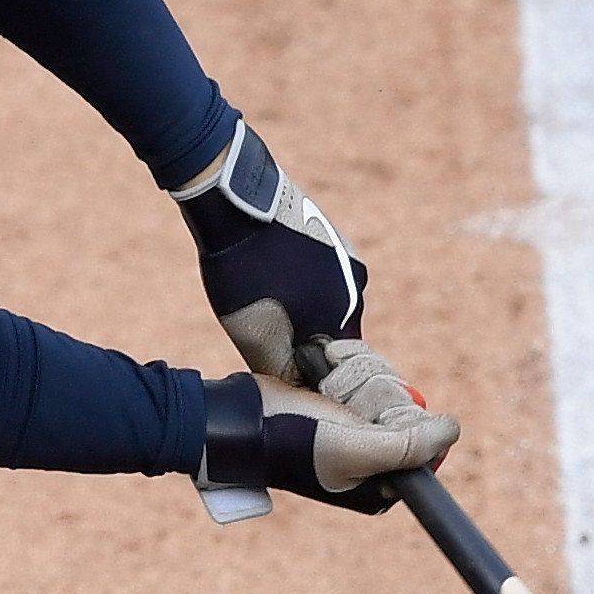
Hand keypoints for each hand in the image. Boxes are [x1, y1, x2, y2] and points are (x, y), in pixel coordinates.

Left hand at [172, 119, 365, 378]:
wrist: (236, 200)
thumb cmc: (243, 270)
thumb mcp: (254, 333)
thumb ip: (282, 370)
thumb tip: (300, 393)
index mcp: (345, 317)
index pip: (337, 367)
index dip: (310, 375)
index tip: (283, 372)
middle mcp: (358, 288)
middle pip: (333, 335)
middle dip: (303, 342)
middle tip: (264, 332)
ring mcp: (349, 259)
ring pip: (326, 304)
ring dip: (300, 311)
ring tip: (263, 298)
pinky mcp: (335, 238)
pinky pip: (323, 277)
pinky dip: (300, 285)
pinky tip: (269, 274)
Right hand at [201, 347, 456, 510]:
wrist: (240, 415)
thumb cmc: (292, 439)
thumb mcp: (356, 448)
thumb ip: (409, 446)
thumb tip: (452, 431)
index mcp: (383, 484)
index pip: (426, 441)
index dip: (404, 419)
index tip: (373, 415)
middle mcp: (375, 458)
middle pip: (408, 409)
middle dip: (375, 394)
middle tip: (340, 402)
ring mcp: (359, 427)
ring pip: (388, 384)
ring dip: (358, 376)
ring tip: (326, 388)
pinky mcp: (344, 400)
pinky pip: (369, 370)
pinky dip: (350, 363)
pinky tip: (324, 370)